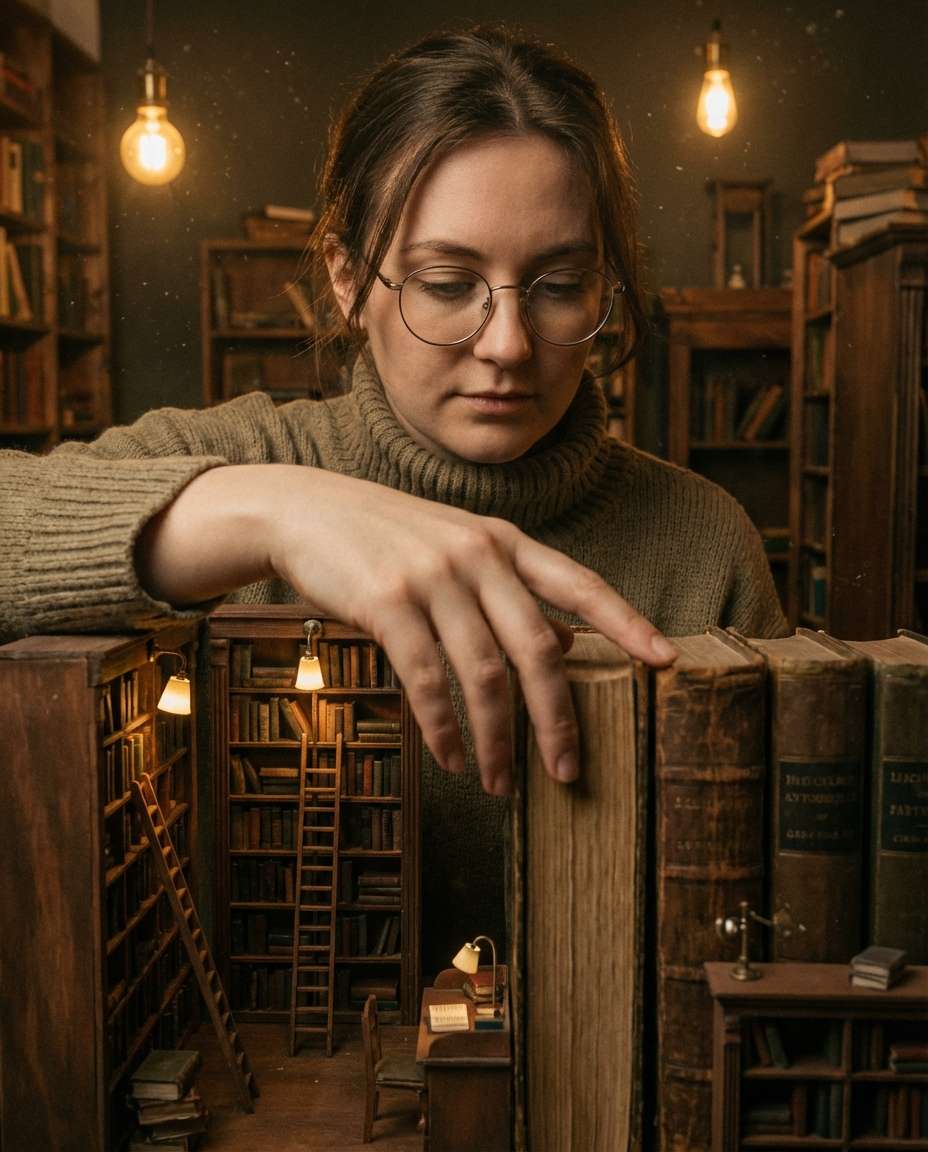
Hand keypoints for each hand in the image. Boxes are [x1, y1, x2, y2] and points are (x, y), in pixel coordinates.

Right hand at [268, 469, 675, 794]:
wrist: (304, 511)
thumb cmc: (387, 538)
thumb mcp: (459, 550)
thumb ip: (512, 592)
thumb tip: (566, 644)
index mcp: (504, 542)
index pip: (581, 584)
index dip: (628, 623)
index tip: (666, 661)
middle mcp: (478, 556)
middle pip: (539, 649)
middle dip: (558, 719)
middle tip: (568, 772)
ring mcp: (433, 578)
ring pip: (485, 674)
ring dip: (498, 740)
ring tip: (500, 784)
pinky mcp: (388, 603)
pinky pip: (428, 681)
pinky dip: (444, 729)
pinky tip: (451, 758)